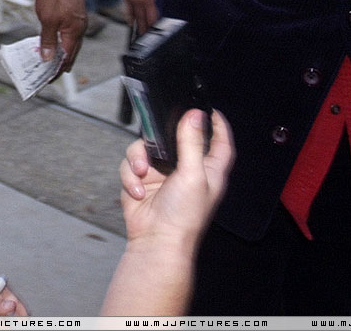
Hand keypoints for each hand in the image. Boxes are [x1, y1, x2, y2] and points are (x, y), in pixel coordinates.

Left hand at [33, 0, 85, 72]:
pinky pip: (68, 32)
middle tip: (47, 73)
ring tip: (48, 59)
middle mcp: (79, 28)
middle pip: (71, 53)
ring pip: (70, 42)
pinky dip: (60, 40)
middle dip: (59, 64)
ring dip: (60, 52)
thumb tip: (47, 58)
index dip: (57, 70)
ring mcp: (78, 20)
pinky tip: (52, 40)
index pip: (67, 59)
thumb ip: (47, 40)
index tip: (47, 79)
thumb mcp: (47, 20)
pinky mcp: (74, 13)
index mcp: (74, 33)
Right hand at [111, 0, 162, 33]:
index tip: (165, 31)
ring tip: (142, 36)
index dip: (163, 24)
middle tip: (153, 39)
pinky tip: (130, 24)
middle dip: (151, 30)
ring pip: (138, 17)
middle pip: (149, 19)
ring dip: (140, 27)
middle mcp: (145, 0)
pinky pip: (127, 10)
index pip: (160, 13)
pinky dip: (129, 18)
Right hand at [119, 109, 233, 246]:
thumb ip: (193, 143)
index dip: (217, 125)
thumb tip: (195, 116)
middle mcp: (186, 169)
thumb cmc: (183, 218)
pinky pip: (130, 164)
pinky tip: (137, 190)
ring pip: (145, 147)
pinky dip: (130, 176)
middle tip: (157, 135)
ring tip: (142, 173)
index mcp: (208, 169)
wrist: (155, 240)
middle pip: (174, 137)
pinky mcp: (142, 180)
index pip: (220, 142)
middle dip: (162, 136)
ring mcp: (161, 174)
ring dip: (139, 159)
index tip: (209, 109)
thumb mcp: (193, 175)